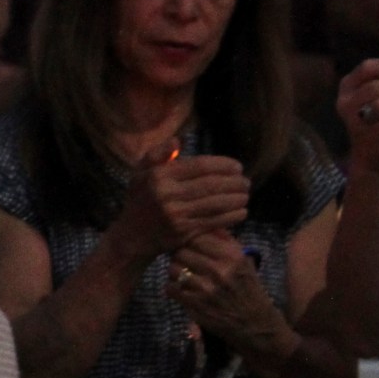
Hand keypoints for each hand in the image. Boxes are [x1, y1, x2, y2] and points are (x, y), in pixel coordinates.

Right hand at [112, 149, 250, 259]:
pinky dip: (231, 216)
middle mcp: (167, 194)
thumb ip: (158, 153)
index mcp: (159, 176)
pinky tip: (241, 211)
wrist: (132, 237)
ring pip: (215, 204)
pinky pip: (213, 221)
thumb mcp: (140, 172)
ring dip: (235, 199)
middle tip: (246, 181)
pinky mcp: (184, 232)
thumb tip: (178, 140)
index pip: (199, 166)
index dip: (223, 165)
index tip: (237, 166)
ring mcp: (176, 215)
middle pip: (210, 185)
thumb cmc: (139, 200)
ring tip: (246, 195)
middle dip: (234, 182)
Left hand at [166, 234, 291, 362]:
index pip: (197, 236)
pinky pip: (171, 288)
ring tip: (183, 275)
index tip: (189, 244)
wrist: (255, 325)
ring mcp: (205, 289)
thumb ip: (225, 241)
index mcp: (232, 256)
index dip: (189, 239)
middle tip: (183, 260)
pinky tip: (182, 290)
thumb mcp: (244, 262)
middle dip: (179, 254)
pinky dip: (173, 288)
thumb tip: (206, 223)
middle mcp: (218, 270)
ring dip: (175, 271)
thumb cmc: (249, 289)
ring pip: (173, 269)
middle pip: (181, 251)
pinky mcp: (195, 306)